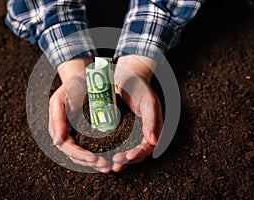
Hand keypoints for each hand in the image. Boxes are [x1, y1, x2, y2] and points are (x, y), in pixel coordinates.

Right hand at [48, 57, 110, 172]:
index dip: (80, 155)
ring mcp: (77, 134)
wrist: (83, 78)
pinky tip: (109, 159)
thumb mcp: (60, 99)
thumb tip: (56, 142)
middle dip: (90, 163)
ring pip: (84, 156)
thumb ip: (56, 119)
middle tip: (105, 166)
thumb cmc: (70, 87)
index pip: (68, 148)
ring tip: (108, 167)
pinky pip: (92, 148)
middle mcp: (67, 134)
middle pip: (76, 156)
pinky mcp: (87, 133)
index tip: (94, 159)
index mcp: (58, 128)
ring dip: (95, 163)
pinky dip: (99, 155)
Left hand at [112, 55, 162, 171]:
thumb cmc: (139, 87)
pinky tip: (105, 156)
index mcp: (154, 127)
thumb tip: (154, 142)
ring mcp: (134, 131)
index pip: (147, 147)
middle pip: (138, 153)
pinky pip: (120, 144)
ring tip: (109, 166)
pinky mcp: (124, 130)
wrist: (127, 76)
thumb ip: (152, 121)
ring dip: (120, 160)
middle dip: (126, 161)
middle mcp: (145, 132)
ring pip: (129, 151)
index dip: (136, 155)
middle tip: (114, 165)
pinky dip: (114, 151)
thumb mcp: (148, 102)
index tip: (124, 158)